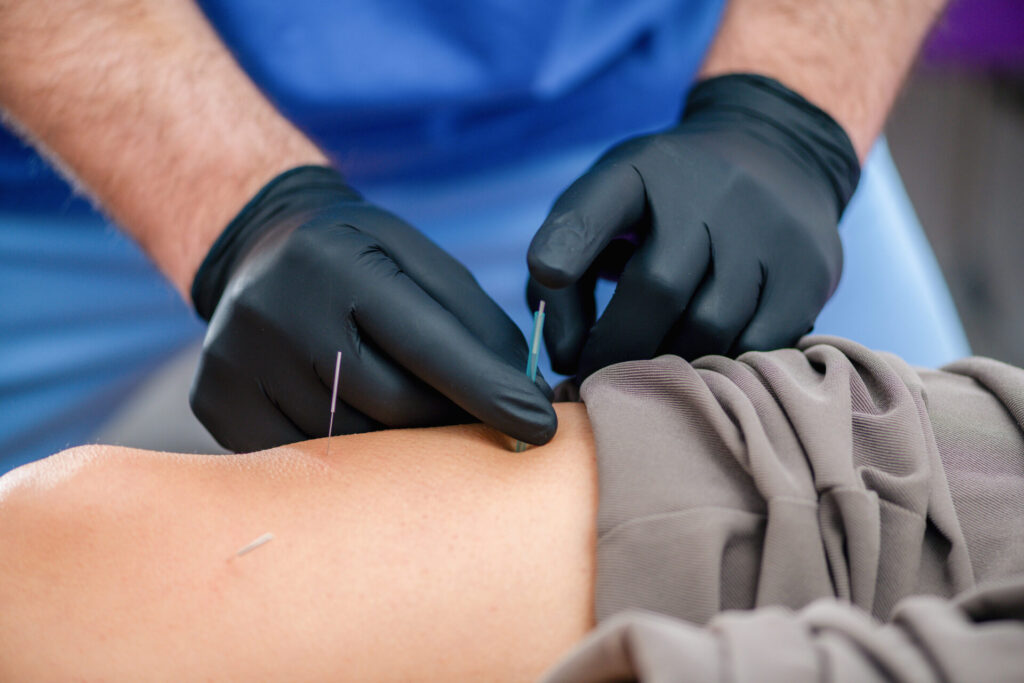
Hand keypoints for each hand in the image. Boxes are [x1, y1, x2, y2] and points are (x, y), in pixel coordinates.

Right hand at [190, 166, 555, 451]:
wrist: (258, 251)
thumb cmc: (362, 259)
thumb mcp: (420, 261)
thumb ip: (476, 322)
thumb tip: (530, 395)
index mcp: (338, 263)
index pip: (429, 346)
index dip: (491, 393)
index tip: (542, 428)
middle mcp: (279, 312)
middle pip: (394, 406)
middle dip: (448, 419)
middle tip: (470, 420)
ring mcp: (239, 362)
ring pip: (353, 443)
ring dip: (400, 445)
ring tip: (412, 422)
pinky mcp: (217, 403)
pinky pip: (304, 461)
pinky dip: (346, 459)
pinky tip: (356, 426)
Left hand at [527, 74, 859, 377]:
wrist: (777, 157)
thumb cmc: (663, 206)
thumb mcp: (606, 216)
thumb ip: (565, 281)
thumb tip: (563, 357)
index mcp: (641, 171)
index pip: (599, 204)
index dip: (570, 242)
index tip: (550, 274)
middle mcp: (709, 190)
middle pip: (658, 287)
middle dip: (617, 347)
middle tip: (597, 377)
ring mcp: (767, 228)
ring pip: (710, 326)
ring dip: (670, 363)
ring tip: (650, 371)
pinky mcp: (809, 269)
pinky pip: (759, 343)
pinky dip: (723, 363)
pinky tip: (704, 359)